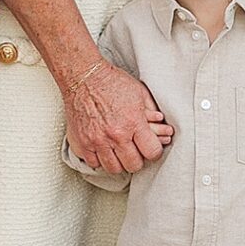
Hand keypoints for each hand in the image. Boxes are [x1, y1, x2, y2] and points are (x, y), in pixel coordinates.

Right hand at [65, 60, 173, 174]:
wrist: (84, 77)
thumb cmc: (110, 82)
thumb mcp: (139, 92)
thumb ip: (151, 112)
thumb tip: (162, 125)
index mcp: (133, 122)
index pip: (151, 152)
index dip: (154, 152)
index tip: (150, 149)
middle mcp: (116, 135)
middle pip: (133, 165)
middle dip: (137, 160)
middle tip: (135, 152)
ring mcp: (97, 141)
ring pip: (113, 168)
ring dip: (118, 162)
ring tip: (119, 152)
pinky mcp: (82, 143)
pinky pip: (93, 164)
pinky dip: (99, 160)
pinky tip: (103, 151)